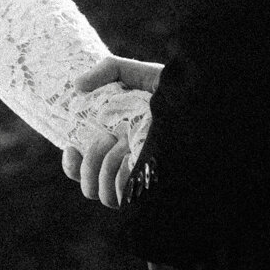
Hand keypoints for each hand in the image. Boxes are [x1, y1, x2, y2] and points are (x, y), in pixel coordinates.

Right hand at [63, 55, 158, 206]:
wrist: (197, 100)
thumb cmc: (170, 89)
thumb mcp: (136, 73)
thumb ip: (107, 71)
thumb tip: (77, 85)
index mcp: (115, 148)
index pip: (82, 172)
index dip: (71, 166)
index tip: (72, 147)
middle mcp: (126, 169)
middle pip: (90, 189)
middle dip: (90, 163)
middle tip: (106, 137)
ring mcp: (140, 181)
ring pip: (106, 196)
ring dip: (106, 168)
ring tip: (122, 143)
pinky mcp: (153, 189)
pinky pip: (126, 199)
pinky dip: (121, 179)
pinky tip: (133, 155)